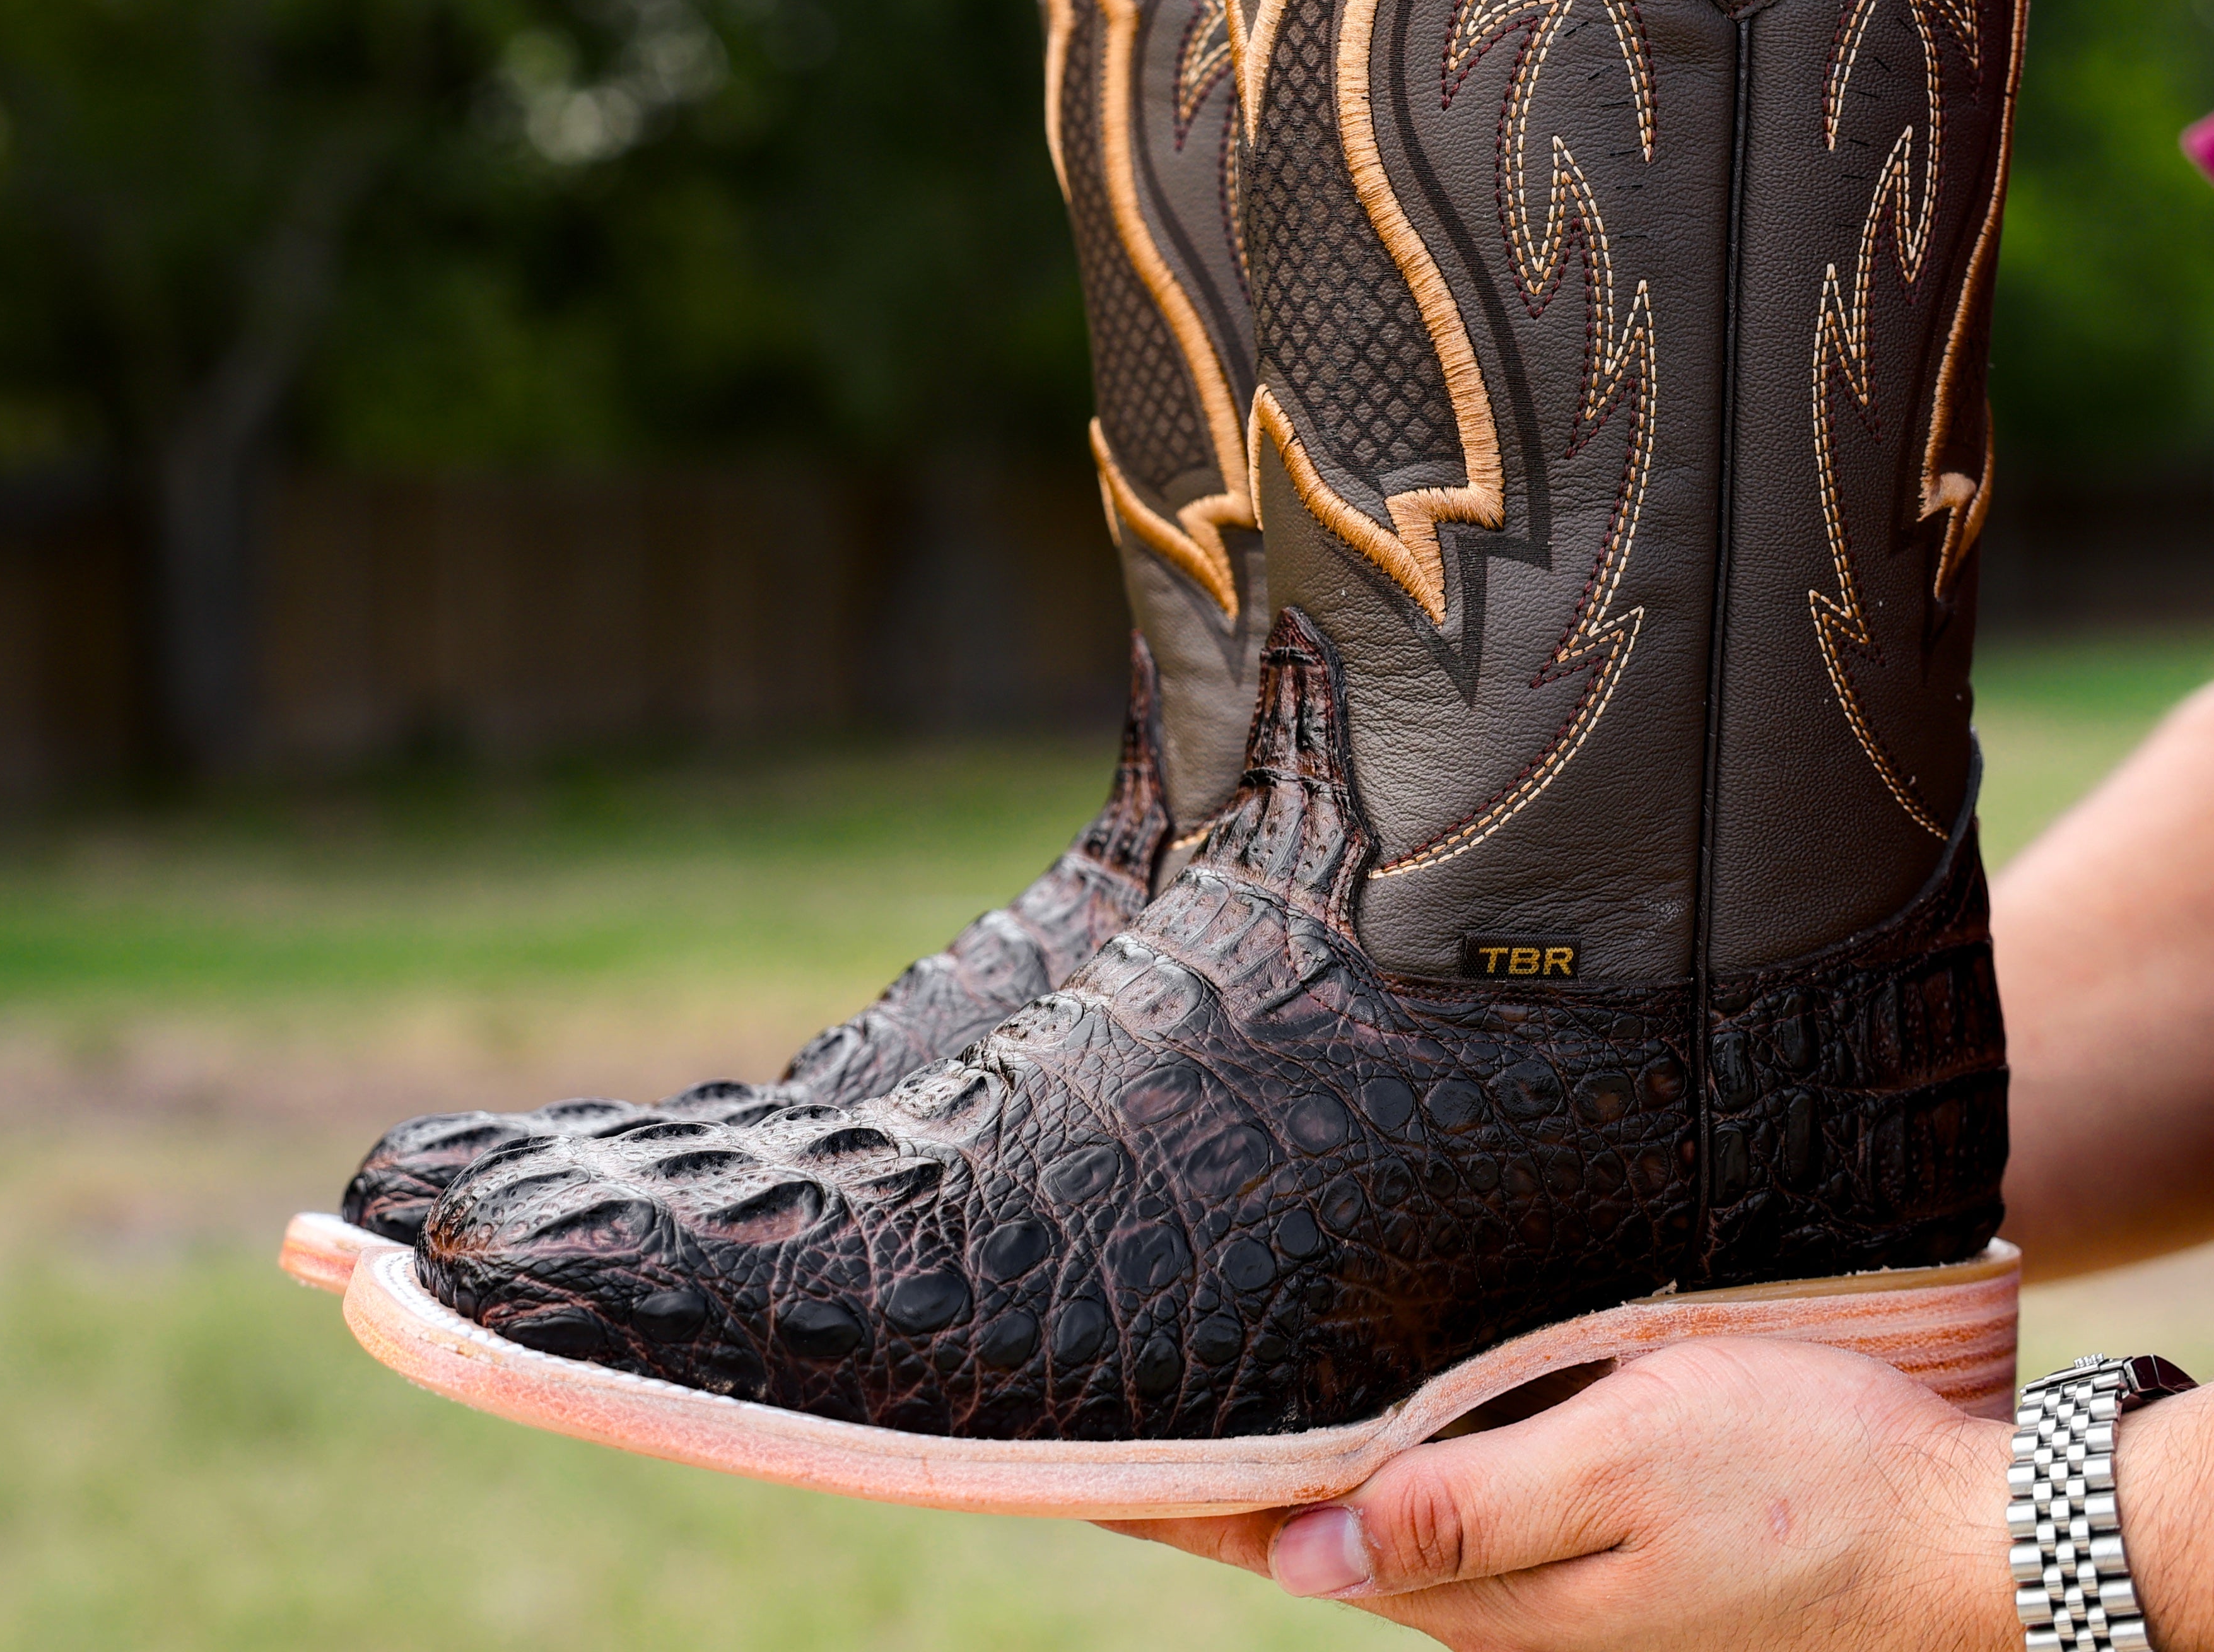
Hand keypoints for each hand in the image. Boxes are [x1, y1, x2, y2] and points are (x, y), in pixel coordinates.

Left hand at [1107, 1339, 2019, 1650]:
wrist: (1959, 1540)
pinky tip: (1345, 1436)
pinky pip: (1450, 1522)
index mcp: (1487, 1595)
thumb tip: (1306, 1557)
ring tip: (1187, 1411)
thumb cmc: (1797, 1478)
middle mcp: (1501, 1610)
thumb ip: (1467, 1515)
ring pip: (1375, 1534)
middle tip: (1097, 1411)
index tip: (1062, 1453)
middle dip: (1206, 1482)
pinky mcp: (1595, 1566)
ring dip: (1282, 1481)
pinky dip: (1373, 1482)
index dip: (1171, 1496)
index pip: (1282, 1540)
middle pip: (1312, 1538)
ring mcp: (1550, 1597)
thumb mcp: (1622, 1469)